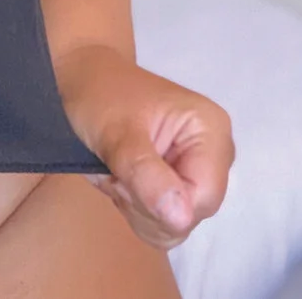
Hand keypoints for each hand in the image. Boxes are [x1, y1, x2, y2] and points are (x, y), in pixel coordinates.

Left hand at [56, 44, 233, 250]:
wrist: (86, 77)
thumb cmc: (100, 95)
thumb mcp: (116, 133)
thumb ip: (146, 173)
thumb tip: (181, 219)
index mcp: (210, 131)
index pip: (203, 198)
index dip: (160, 203)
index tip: (123, 177)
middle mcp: (215, 153)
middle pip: (190, 215)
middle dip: (144, 203)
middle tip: (116, 169)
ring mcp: (199, 169)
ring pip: (175, 224)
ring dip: (137, 206)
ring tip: (118, 169)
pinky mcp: (183, 181)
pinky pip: (165, 221)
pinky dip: (138, 207)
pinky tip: (124, 177)